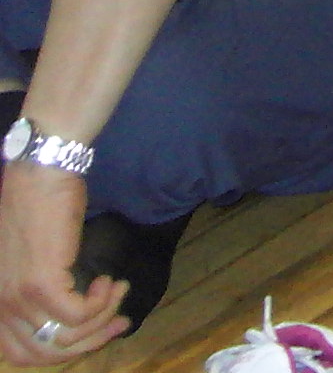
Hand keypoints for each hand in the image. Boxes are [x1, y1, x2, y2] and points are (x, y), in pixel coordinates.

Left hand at [0, 165, 116, 360]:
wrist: (39, 174)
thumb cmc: (36, 205)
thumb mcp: (27, 258)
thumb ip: (35, 287)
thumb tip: (67, 310)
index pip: (19, 354)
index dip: (59, 352)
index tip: (93, 333)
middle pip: (44, 352)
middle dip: (87, 343)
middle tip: (118, 321)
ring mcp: (18, 297)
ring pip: (65, 336)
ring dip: (101, 319)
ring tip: (117, 291)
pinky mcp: (41, 284)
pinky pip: (78, 314)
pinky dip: (100, 303)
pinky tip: (109, 281)